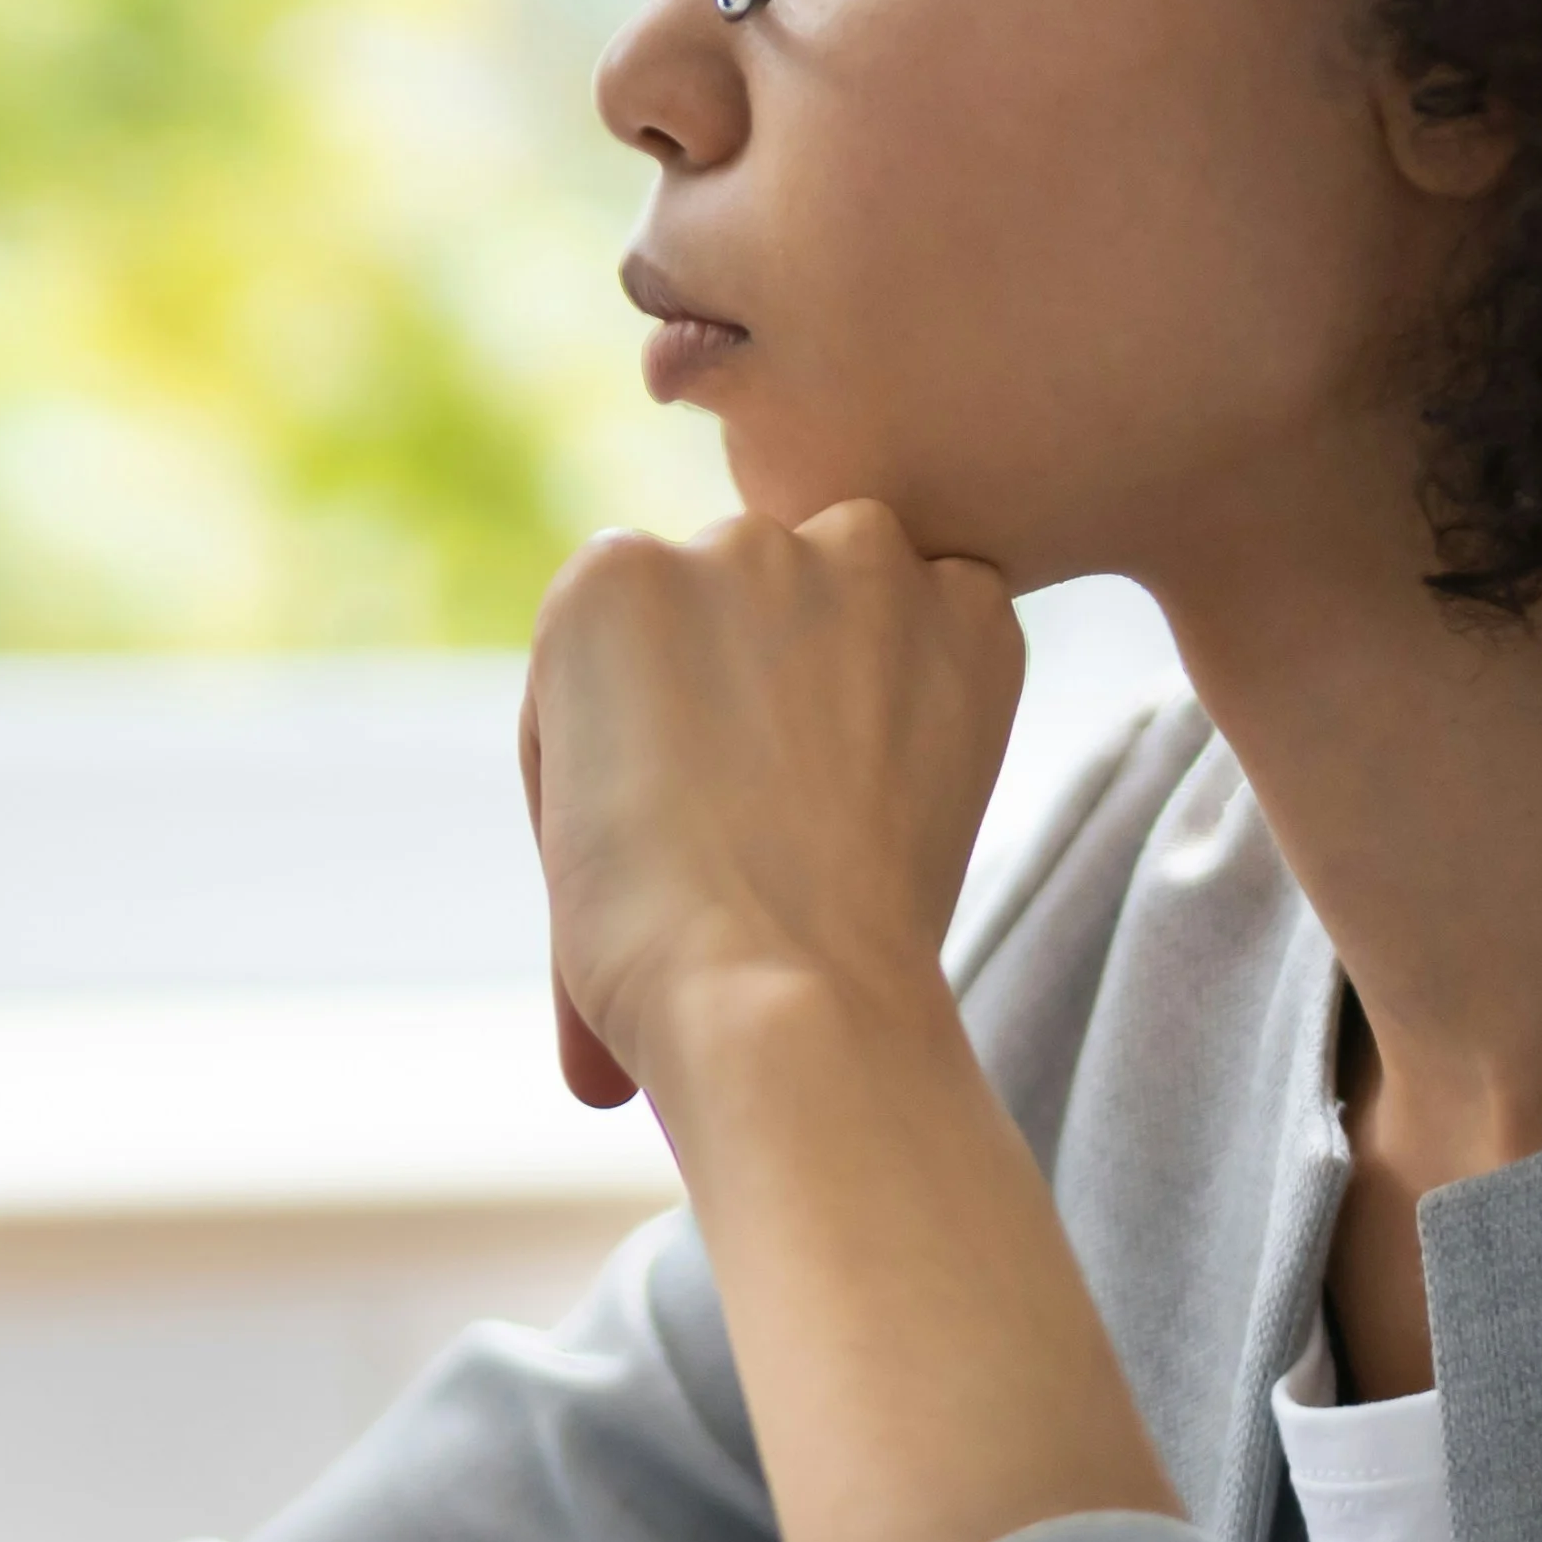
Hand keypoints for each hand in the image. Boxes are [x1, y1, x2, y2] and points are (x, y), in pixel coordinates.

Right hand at [518, 502, 1027, 1116]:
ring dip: (854, 660)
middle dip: (758, 681)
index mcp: (602, 580)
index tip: (676, 803)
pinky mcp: (966, 612)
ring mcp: (856, 566)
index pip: (642, 626)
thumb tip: (694, 745)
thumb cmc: (643, 939)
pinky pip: (962, 615)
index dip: (658, 721)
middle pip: (747, 599)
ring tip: (843, 795)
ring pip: (857, 588)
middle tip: (766, 807)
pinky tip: (913, 772)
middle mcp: (727, 539)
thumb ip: (633, 719)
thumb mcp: (576, 799)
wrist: (771, 1001)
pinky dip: (951, 678)